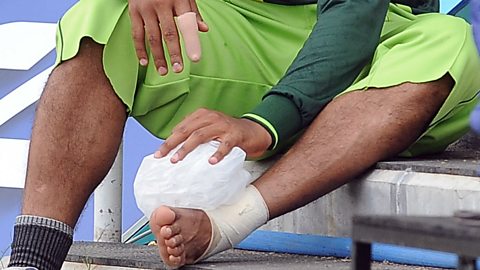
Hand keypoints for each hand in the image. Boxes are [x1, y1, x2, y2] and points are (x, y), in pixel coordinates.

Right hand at [128, 0, 207, 74]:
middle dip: (174, 54)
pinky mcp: (134, 11)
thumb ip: (193, 12)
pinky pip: (136, 34)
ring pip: (153, 37)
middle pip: (169, 34)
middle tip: (178, 70)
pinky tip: (144, 62)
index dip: (191, 42)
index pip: (187, 25)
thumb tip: (203, 29)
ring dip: (158, 56)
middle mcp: (162, 4)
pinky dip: (139, 49)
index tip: (195, 58)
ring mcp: (146, 8)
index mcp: (179, 0)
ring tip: (164, 71)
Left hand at [155, 108, 272, 163]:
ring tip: (178, 159)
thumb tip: (172, 146)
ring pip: (201, 136)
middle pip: (187, 130)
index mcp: (202, 115)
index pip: (181, 127)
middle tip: (163, 156)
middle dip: (172, 143)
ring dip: (187, 148)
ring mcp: (223, 126)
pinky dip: (217, 153)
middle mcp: (211, 117)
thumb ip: (194, 133)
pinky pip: (225, 145)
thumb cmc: (227, 132)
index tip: (159, 153)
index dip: (169, 140)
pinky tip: (211, 162)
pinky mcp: (235, 136)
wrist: (252, 131)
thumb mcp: (209, 128)